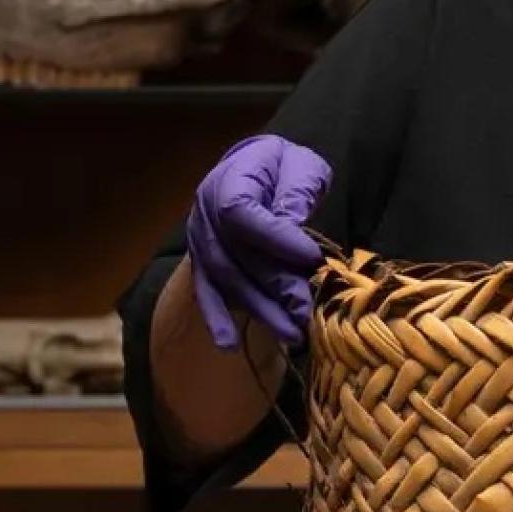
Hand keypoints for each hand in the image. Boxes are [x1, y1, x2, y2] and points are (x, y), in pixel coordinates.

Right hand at [185, 134, 330, 351]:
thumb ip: (297, 191)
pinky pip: (206, 293)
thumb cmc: (283, 167)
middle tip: (306, 310)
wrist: (256, 168)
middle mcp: (205, 213)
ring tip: (291, 334)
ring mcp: (200, 242)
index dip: (275, 238)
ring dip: (258, 310)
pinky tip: (229, 345)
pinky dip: (217, 320)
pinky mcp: (203, 264)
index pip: (242, 213)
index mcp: (227, 180)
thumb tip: (294, 225)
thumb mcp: (299, 166)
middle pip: (235, 256)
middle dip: (275, 286)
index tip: (312, 257)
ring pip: (225, 281)